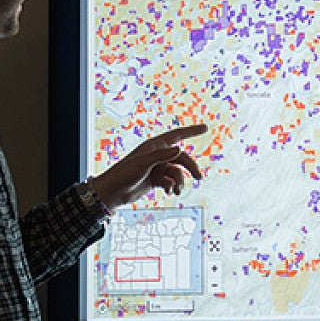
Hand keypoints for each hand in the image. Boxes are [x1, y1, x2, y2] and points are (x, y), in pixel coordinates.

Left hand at [93, 124, 207, 208]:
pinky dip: (172, 187)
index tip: (206, 128)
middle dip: (191, 168)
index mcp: (155, 146)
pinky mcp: (156, 180)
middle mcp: (158, 155)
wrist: (113, 192)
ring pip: (177, 173)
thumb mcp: (143, 163)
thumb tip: (179, 149)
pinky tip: (168, 192)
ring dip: (179, 182)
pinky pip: (171, 182)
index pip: (177, 135)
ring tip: (176, 191)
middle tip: (199, 178)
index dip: (192, 131)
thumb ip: (162, 156)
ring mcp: (157, 168)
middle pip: (182, 159)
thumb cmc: (124, 174)